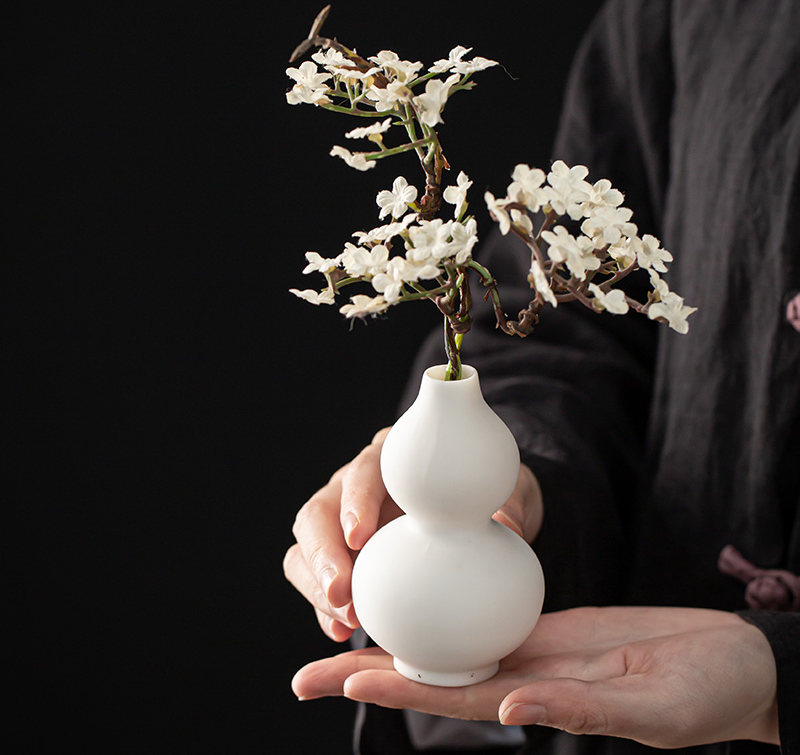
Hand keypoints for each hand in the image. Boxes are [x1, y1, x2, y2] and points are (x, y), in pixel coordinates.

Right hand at [283, 428, 543, 641]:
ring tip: (343, 620)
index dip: (355, 502)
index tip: (361, 536)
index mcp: (390, 462)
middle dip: (323, 554)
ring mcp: (340, 522)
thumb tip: (506, 528)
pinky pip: (315, 579)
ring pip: (306, 547)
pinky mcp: (339, 557)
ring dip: (317, 585)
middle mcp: (355, 488)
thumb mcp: (503, 495)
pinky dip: (323, 606)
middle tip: (341, 593)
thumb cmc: (484, 499)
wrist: (481, 520)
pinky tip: (340, 631)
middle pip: (319, 512)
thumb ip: (503, 507)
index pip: (362, 473)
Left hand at [292, 606, 778, 748]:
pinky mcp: (553, 623)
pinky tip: (426, 589)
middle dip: (370, 671)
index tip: (335, 678)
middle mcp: (523, 676)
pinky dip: (456, 602)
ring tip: (352, 621)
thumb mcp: (646, 711)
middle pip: (433, 669)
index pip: (449, 694)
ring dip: (403, 635)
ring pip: (454, 638)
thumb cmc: (705, 695)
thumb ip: (577, 714)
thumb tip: (509, 708)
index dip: (391, 688)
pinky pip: (494, 610)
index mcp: (538, 701)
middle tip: (306, 670)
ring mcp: (535, 649)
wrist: (732, 661)